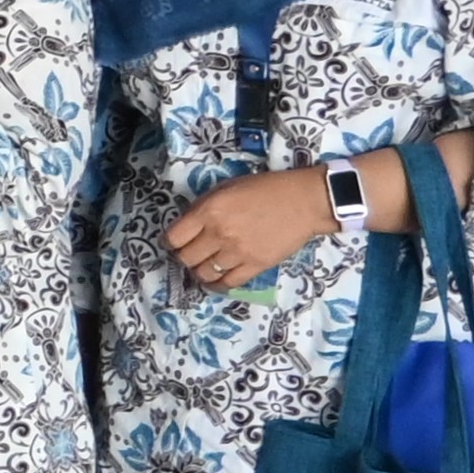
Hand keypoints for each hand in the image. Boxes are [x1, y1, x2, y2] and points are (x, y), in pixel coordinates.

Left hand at [164, 166, 333, 292]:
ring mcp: (237, 252)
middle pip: (186, 258)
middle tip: (191, 253)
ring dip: (200, 271)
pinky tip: (217, 280)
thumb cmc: (265, 189)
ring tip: (205, 265)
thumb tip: (187, 225)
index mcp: (209, 211)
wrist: (304, 202)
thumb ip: (204, 207)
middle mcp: (219, 234)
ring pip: (204, 274)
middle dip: (184, 257)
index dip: (170, 242)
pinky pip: (228, 283)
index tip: (174, 242)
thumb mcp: (227, 188)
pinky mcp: (255, 266)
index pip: (174, 237)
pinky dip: (218, 285)